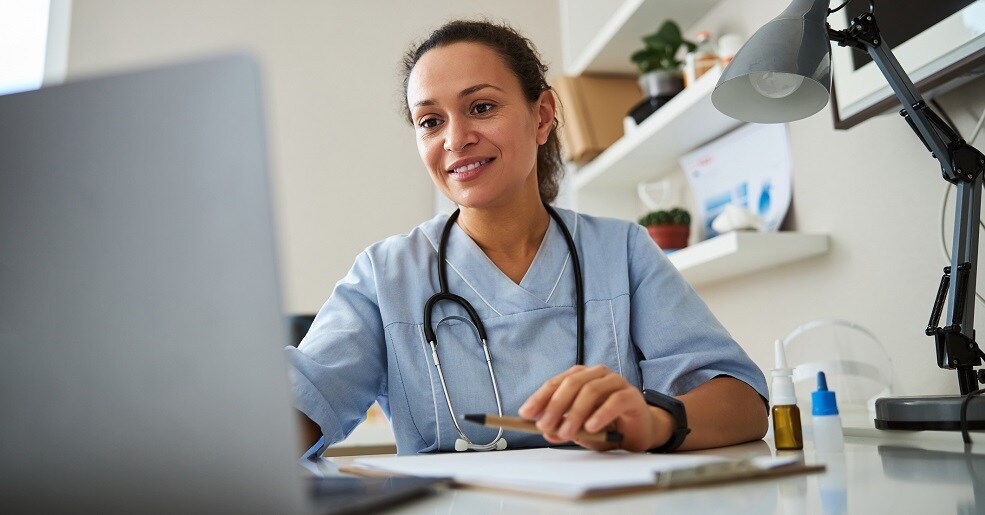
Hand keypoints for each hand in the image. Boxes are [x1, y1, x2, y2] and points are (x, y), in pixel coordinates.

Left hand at [518, 365, 672, 451]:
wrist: (638, 431)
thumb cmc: (606, 426)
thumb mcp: (579, 430)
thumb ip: (563, 428)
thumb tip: (546, 432)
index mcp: (580, 377)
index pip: (556, 383)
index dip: (539, 398)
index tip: (525, 413)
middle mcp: (597, 375)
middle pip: (572, 383)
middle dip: (555, 405)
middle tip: (544, 425)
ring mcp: (615, 382)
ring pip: (591, 390)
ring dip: (575, 413)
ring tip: (566, 432)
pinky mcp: (631, 395)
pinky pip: (614, 401)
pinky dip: (601, 414)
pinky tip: (591, 427)